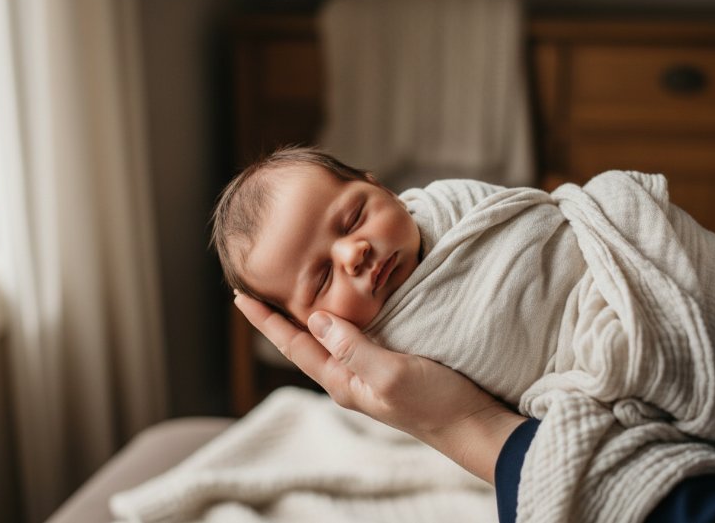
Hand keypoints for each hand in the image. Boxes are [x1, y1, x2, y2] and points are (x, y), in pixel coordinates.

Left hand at [234, 293, 526, 482]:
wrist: (474, 426)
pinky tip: (343, 306)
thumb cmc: (436, 403)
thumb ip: (353, 347)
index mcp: (342, 381)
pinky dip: (340, 317)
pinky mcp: (390, 366)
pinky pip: (353, 337)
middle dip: (277, 318)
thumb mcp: (392, 373)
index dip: (266, 321)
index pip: (294, 346)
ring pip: (327, 339)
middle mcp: (349, 377)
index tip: (240, 296)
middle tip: (255, 288)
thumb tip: (315, 318)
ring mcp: (369, 373)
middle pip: (303, 343)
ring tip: (288, 293)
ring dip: (305, 316)